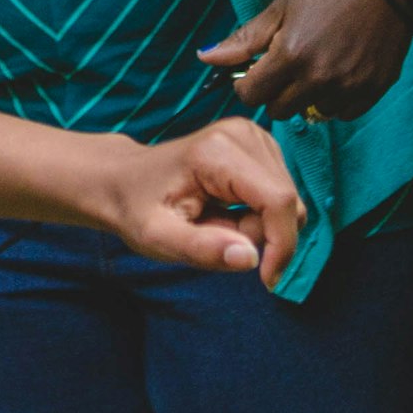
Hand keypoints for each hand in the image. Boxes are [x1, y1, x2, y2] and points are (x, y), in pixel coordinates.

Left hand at [102, 117, 307, 287]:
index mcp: (218, 152)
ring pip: (288, 199)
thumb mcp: (157, 237)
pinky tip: (226, 210)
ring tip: (216, 222)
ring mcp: (253, 135)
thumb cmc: (138, 208)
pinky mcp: (259, 144)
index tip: (267, 279)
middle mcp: (242, 133)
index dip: (283, 245)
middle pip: (287, 201)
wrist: (124, 180)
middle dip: (261, 235)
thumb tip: (249, 258)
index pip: (279, 200)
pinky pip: (281, 193)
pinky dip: (259, 213)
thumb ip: (201, 249)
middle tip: (215, 236)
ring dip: (259, 225)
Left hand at [202, 0, 412, 120]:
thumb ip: (243, 40)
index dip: (247, 83)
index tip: (255, 70)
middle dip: (275, 93)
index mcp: (290, 55)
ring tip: (317, 65)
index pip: (251, 96)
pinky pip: (343, 113)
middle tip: (286, 66)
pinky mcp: (373, 90)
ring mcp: (349, 86)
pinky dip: (336, 100)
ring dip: (308, 96)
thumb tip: (205, 59)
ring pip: (311, 113)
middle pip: (279, 111)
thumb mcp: (280, 8)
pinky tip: (338, 73)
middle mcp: (319, 77)